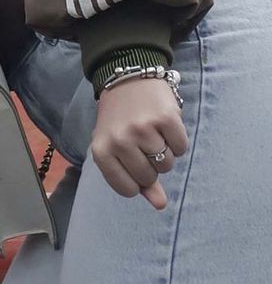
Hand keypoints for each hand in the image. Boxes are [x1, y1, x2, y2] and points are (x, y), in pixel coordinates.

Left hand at [91, 77, 187, 207]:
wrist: (128, 78)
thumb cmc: (120, 119)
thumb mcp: (117, 149)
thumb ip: (138, 181)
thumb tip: (160, 205)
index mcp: (102, 151)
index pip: (128, 189)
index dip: (136, 181)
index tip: (133, 163)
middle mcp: (120, 141)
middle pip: (150, 176)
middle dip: (151, 164)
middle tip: (142, 141)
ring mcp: (142, 129)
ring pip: (167, 164)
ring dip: (165, 152)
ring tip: (153, 131)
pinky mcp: (164, 118)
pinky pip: (181, 148)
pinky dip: (177, 140)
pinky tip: (165, 125)